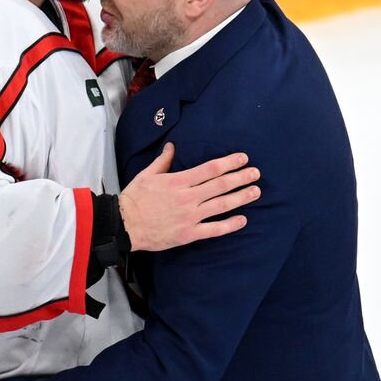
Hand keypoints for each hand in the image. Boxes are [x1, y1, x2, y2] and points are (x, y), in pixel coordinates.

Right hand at [119, 143, 259, 250]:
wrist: (124, 225)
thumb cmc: (134, 199)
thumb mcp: (146, 175)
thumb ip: (163, 161)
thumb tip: (172, 146)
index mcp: (178, 181)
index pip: (209, 169)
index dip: (229, 162)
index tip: (243, 158)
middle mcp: (187, 198)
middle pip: (220, 185)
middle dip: (240, 177)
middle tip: (256, 173)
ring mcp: (190, 217)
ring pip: (221, 205)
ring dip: (241, 197)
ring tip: (255, 191)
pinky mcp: (188, 233)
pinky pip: (214, 229)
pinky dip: (230, 225)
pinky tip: (243, 219)